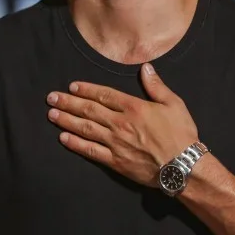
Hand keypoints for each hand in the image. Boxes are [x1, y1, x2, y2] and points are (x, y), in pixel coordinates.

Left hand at [47, 63, 198, 186]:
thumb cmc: (181, 134)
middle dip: (68, 102)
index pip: (104, 95)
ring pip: (86, 129)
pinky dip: (76, 144)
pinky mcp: (115, 161)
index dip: (86, 90)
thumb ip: (156, 86)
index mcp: (134, 108)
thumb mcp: (174, 104)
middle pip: (89, 110)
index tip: (72, 86)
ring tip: (52, 114)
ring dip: (66, 120)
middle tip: (51, 98)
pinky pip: (91, 151)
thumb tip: (146, 68)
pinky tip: (63, 138)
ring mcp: (116, 143)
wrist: (183, 166)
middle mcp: (121, 123)